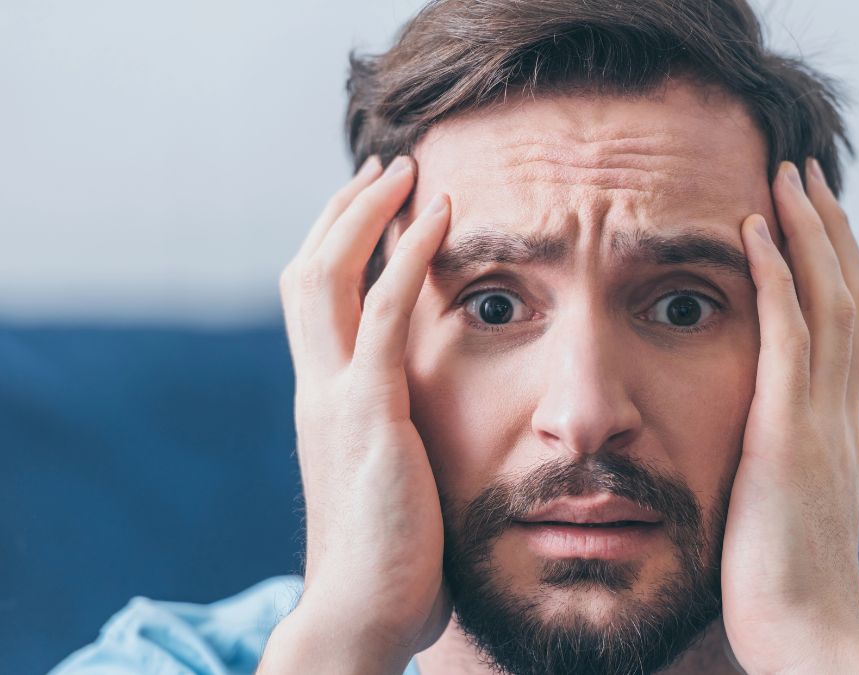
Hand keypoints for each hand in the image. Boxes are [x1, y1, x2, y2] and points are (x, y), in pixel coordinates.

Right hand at [258, 156, 452, 673]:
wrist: (361, 614)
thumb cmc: (392, 565)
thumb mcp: (391, 485)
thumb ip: (399, 446)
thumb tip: (431, 439)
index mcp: (323, 403)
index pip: (317, 304)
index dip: (338, 247)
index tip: (374, 209)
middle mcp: (318, 388)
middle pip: (308, 272)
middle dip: (344, 212)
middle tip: (387, 169)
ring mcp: (335, 396)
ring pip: (331, 274)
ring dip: (367, 213)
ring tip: (408, 170)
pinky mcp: (368, 411)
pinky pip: (386, 311)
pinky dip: (410, 254)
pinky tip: (442, 215)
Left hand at [720, 159, 858, 673]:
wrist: (810, 637)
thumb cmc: (786, 588)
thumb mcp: (791, 511)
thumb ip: (788, 466)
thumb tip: (767, 446)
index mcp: (838, 430)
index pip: (847, 330)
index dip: (835, 268)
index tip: (814, 222)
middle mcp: (840, 415)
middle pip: (849, 298)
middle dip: (829, 230)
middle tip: (807, 173)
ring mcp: (821, 422)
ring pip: (827, 303)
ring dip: (808, 233)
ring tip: (786, 176)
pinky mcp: (788, 437)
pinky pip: (786, 339)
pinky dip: (776, 279)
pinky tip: (754, 233)